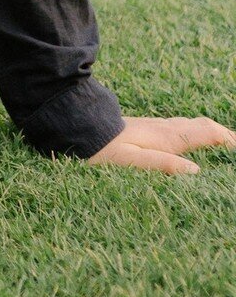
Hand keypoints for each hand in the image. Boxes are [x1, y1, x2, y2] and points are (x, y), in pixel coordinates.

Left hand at [87, 116, 235, 174]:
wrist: (75, 126)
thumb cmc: (100, 148)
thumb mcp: (130, 162)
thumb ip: (162, 164)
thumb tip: (196, 171)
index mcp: (166, 137)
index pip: (206, 133)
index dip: (227, 139)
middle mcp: (163, 127)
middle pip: (202, 126)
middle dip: (224, 134)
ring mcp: (154, 125)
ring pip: (190, 124)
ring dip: (210, 131)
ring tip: (223, 141)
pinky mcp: (144, 127)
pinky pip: (178, 126)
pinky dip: (194, 131)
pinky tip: (189, 138)